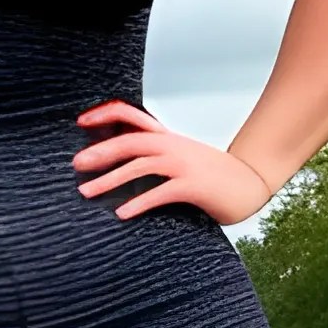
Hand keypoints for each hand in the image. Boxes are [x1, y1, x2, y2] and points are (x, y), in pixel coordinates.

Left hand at [73, 100, 277, 225]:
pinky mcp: (193, 186)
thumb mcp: (181, 159)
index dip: (105, 115)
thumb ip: (155, 158)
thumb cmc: (213, 176)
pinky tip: (121, 212)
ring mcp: (184, 164)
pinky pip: (160, 192)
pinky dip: (139, 202)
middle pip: (130, 140)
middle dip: (101, 150)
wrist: (251, 182)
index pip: (132, 116)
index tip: (81, 122)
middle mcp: (173, 146)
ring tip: (87, 192)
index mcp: (167, 138)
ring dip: (110, 179)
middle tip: (76, 164)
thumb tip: (121, 164)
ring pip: (140, 164)